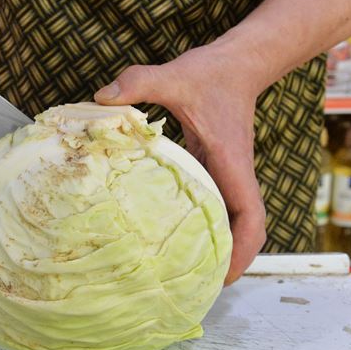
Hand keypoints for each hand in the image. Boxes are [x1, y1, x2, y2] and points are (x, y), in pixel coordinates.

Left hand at [94, 43, 266, 284]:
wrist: (239, 63)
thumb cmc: (214, 73)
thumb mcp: (175, 76)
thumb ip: (139, 82)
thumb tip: (100, 98)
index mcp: (231, 162)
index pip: (250, 215)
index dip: (242, 250)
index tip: (224, 275)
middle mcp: (233, 174)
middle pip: (242, 230)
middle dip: (227, 260)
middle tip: (194, 286)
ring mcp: (226, 173)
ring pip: (228, 220)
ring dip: (215, 246)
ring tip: (183, 271)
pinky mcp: (215, 167)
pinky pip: (214, 203)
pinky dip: (201, 223)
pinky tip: (171, 231)